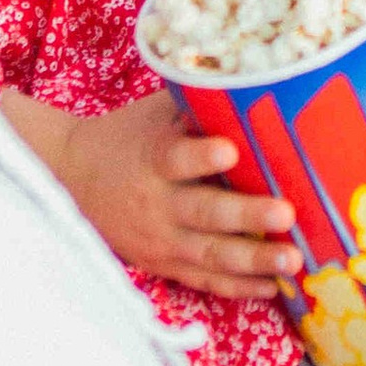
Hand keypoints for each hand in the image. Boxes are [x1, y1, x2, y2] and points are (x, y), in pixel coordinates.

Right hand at [51, 93, 296, 293]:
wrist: (72, 182)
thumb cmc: (129, 137)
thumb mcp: (154, 114)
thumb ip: (196, 103)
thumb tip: (252, 78)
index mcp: (152, 159)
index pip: (175, 158)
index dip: (200, 157)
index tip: (229, 149)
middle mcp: (156, 204)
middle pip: (203, 213)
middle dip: (247, 215)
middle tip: (286, 213)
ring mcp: (161, 241)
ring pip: (210, 255)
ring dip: (254, 261)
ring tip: (293, 261)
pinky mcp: (164, 266)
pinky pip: (204, 281)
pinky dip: (238, 287)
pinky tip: (274, 288)